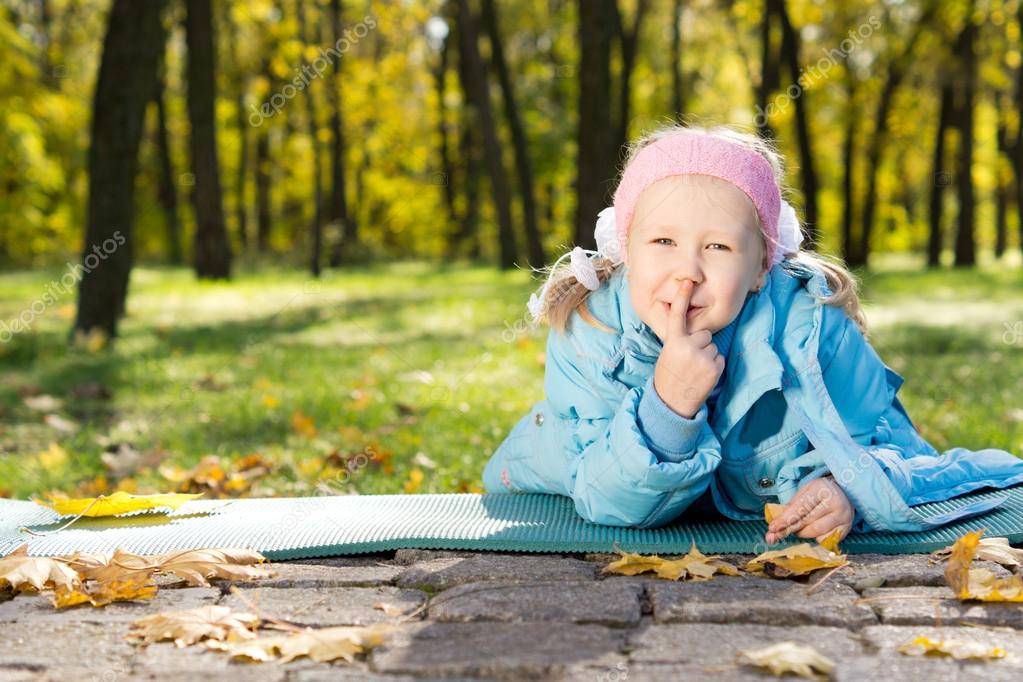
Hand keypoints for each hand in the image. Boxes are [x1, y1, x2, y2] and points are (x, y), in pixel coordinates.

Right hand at [652, 280, 724, 418]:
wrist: (672, 402)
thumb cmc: (668, 376)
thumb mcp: (667, 354)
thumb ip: (679, 341)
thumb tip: (695, 334)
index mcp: (673, 342)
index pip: (678, 315)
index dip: (682, 297)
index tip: (687, 282)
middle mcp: (688, 347)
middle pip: (704, 334)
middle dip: (700, 343)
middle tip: (689, 359)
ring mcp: (703, 357)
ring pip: (712, 346)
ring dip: (707, 355)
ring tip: (695, 369)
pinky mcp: (715, 367)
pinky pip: (719, 357)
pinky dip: (714, 365)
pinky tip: (703, 374)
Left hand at [764, 475, 853, 544]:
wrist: (846, 492)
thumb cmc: (821, 492)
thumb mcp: (805, 491)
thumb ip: (791, 507)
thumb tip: (775, 527)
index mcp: (822, 489)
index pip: (800, 508)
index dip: (785, 519)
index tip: (772, 528)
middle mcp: (835, 503)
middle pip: (806, 522)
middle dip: (788, 529)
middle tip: (773, 536)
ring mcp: (843, 517)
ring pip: (815, 533)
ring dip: (801, 533)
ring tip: (797, 528)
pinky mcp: (847, 529)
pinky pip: (825, 540)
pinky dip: (815, 537)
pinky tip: (813, 530)